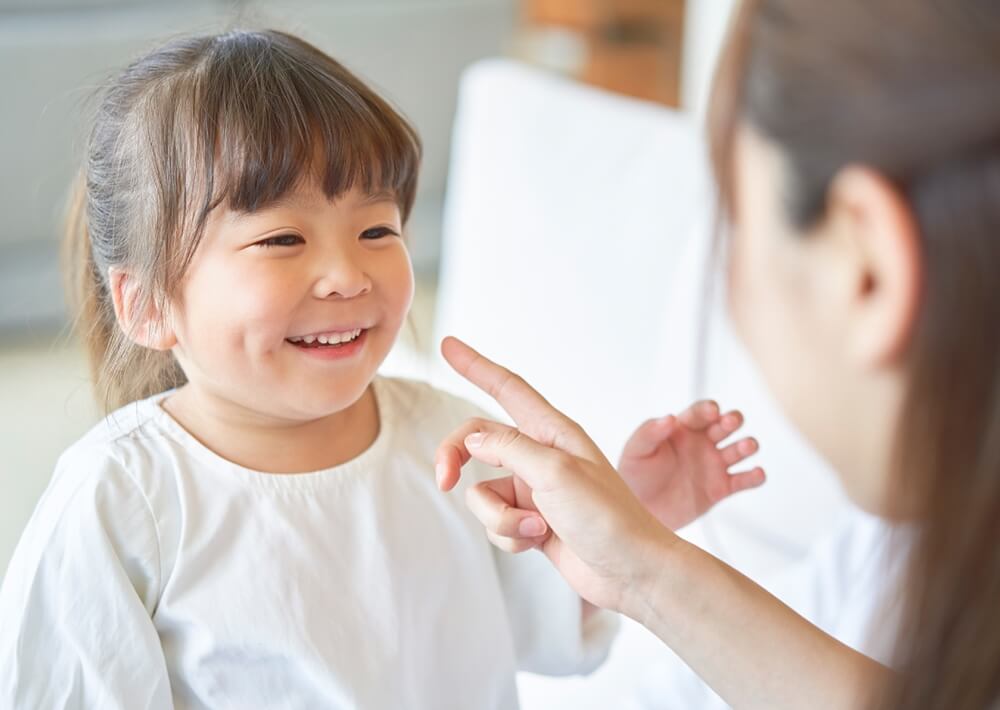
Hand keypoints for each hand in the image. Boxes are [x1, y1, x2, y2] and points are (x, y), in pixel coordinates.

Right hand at [435, 336, 674, 613]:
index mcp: (552, 431)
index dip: (475, 365)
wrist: (631, 572)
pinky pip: (496, 524)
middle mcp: (540, 455)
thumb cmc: (607, 517)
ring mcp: (534, 490)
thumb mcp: (556, 473)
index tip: (448, 344)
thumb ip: (509, 449)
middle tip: (443, 478)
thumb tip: (471, 438)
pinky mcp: (531, 522)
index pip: (506, 388)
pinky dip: (510, 537)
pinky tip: (540, 543)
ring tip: (538, 529)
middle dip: (455, 458)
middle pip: (477, 441)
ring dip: (500, 517)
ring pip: (483, 494)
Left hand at [619, 404, 764, 529]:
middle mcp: (702, 443)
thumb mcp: (635, 451)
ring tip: (746, 446)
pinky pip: (743, 480)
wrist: (638, 512)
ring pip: (739, 449)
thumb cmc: (634, 477)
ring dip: (747, 445)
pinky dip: (754, 477)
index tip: (713, 410)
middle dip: (732, 420)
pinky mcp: (720, 489)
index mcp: (682, 429)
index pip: (700, 413)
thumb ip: (649, 433)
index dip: (708, 409)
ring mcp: (713, 465)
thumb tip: (668, 417)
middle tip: (729, 423)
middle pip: (726, 425)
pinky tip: (757, 473)